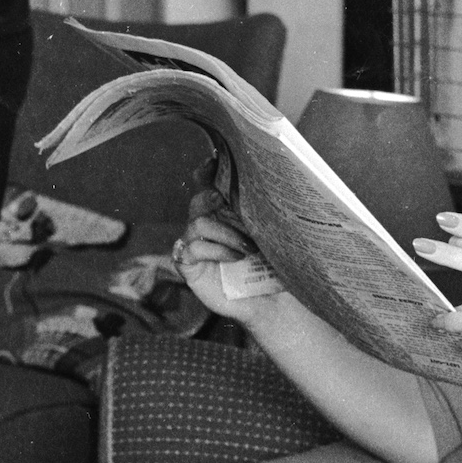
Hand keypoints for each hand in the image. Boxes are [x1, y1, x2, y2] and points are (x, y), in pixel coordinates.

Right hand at [171, 176, 280, 320]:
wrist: (270, 301)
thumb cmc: (271, 268)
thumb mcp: (270, 236)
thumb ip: (262, 214)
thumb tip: (273, 184)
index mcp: (223, 215)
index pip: (207, 187)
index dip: (206, 173)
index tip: (213, 161)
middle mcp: (206, 228)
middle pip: (198, 201)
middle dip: (210, 197)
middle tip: (222, 199)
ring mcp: (194, 247)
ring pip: (197, 223)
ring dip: (224, 232)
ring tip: (247, 247)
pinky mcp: (188, 267)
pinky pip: (191, 249)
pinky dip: (216, 250)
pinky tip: (235, 258)